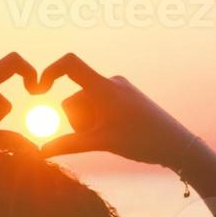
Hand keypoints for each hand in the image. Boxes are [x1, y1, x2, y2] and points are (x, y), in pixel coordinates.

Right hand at [35, 54, 189, 167]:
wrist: (177, 144)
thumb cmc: (142, 142)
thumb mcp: (101, 143)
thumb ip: (68, 145)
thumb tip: (39, 152)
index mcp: (104, 87)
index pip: (70, 64)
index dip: (49, 72)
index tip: (38, 90)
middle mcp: (111, 82)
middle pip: (74, 98)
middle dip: (76, 120)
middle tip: (98, 137)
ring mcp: (119, 89)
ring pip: (86, 105)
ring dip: (88, 123)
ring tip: (110, 137)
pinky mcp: (125, 97)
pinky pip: (99, 105)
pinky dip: (98, 121)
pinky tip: (117, 134)